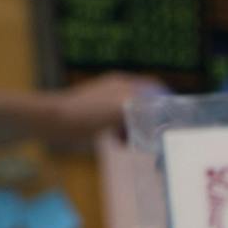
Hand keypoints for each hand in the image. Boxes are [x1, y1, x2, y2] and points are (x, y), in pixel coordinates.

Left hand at [42, 73, 159, 145]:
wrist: (51, 122)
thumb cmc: (86, 113)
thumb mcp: (120, 108)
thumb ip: (144, 106)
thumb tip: (166, 109)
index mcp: (124, 84)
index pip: (155, 87)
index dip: (167, 101)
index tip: (176, 118)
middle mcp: (117, 90)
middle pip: (145, 104)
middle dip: (152, 120)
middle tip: (157, 135)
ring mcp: (105, 103)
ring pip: (132, 116)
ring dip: (137, 130)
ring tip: (135, 143)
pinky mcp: (95, 117)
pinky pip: (118, 125)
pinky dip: (122, 134)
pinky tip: (119, 144)